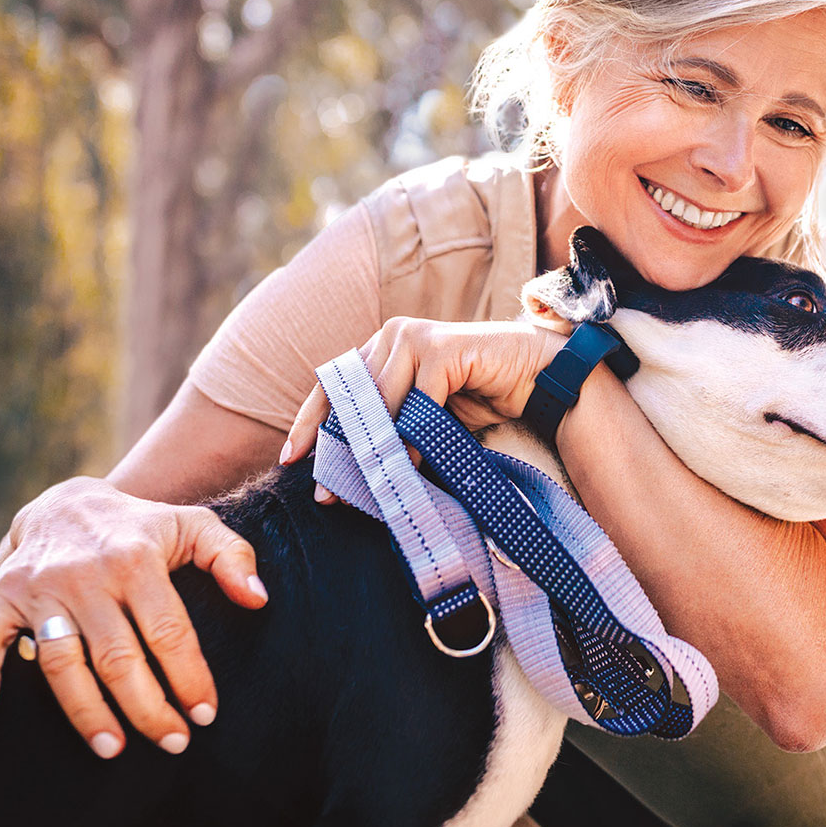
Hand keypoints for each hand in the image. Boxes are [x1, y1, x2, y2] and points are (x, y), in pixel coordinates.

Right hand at [0, 477, 267, 757]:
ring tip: (113, 749)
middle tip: (173, 743)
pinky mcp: (3, 595)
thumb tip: (258, 601)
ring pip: (62, 662)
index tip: (205, 713)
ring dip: (85, 711)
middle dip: (147, 708)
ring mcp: (42, 587)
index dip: (188, 676)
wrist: (68, 501)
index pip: (168, 630)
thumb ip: (232, 557)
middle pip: (118, 657)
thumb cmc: (140, 526)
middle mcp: (87, 576)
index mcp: (137, 560)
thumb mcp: (193, 525)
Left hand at [278, 319, 559, 501]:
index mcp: (381, 346)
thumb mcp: (423, 417)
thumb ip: (388, 428)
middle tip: (327, 492)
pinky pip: (417, 401)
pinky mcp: (442, 347)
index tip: (291, 459)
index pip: (333, 385)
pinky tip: (409, 467)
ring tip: (367, 488)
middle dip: (338, 448)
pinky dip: (412, 438)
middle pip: (350, 396)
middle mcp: (392, 334)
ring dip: (373, 449)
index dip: (310, 422)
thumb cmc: (478, 397)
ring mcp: (416, 336)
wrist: (534, 377)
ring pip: (380, 400)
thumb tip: (345, 473)